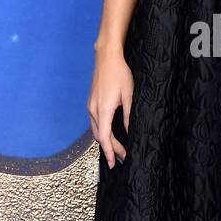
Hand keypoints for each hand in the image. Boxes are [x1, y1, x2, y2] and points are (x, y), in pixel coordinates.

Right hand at [87, 48, 133, 168]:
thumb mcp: (129, 95)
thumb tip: (130, 131)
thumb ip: (128, 115)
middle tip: (121, 159)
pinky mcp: (91, 102)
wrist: (106, 57)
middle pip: (100, 136)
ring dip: (105, 141)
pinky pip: (94, 122)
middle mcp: (93, 109)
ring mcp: (90, 106)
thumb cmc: (119, 74)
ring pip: (96, 130)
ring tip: (116, 150)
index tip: (114, 163)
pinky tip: (109, 135)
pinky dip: (101, 132)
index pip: (105, 137)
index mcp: (103, 109)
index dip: (110, 152)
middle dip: (110, 149)